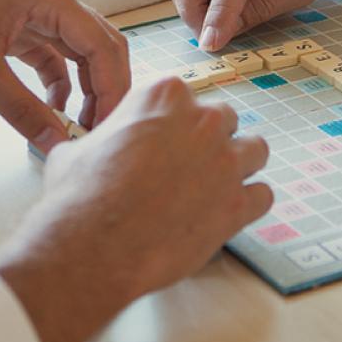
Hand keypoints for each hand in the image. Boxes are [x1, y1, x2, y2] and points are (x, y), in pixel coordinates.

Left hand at [0, 0, 128, 151]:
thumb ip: (22, 110)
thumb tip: (55, 142)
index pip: (102, 45)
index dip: (113, 88)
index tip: (111, 126)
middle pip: (98, 45)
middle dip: (105, 89)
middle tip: (101, 131)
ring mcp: (36, 7)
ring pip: (79, 50)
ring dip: (84, 86)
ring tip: (79, 126)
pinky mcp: (20, 20)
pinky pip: (54, 52)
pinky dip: (58, 81)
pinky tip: (51, 109)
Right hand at [0, 77, 271, 341]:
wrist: (92, 245)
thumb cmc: (79, 196)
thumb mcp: (78, 149)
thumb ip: (102, 139)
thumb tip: (93, 149)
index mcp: (164, 95)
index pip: (183, 97)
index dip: (172, 122)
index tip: (161, 143)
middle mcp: (202, 120)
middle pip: (224, 119)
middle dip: (208, 141)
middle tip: (185, 168)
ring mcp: (225, 161)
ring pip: (255, 150)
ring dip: (238, 166)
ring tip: (214, 188)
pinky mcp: (237, 204)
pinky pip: (263, 195)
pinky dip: (248, 205)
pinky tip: (225, 215)